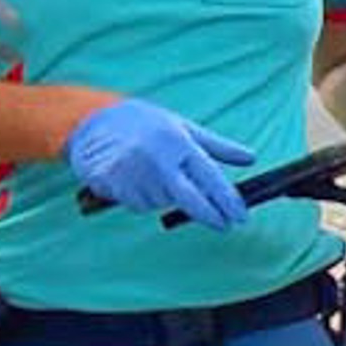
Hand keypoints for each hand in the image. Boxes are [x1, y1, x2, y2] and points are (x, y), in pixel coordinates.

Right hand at [64, 100, 253, 226]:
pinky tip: (135, 180)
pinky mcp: (111, 183)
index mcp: (178, 143)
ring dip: (163, 198)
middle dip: (210, 216)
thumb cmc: (145, 123)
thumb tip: (251, 158)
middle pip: (190, 200)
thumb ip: (218, 146)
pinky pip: (135, 204)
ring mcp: (133, 172)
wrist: (95, 120)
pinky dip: (140, 197)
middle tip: (224, 225)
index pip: (210, 178)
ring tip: (153, 175)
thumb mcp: (185, 127)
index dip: (227, 201)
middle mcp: (157, 159)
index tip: (240, 217)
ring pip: (160, 204)